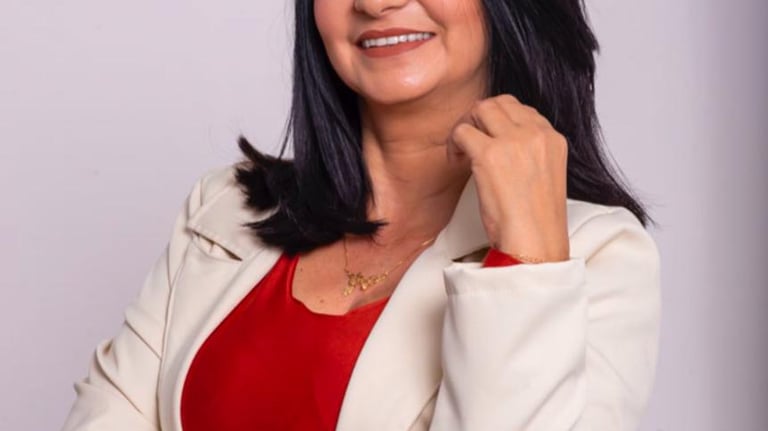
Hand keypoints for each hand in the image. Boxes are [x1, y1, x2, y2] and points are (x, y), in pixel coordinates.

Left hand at [447, 94, 569, 262]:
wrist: (534, 244)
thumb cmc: (535, 223)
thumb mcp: (544, 177)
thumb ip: (529, 154)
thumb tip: (501, 143)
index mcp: (553, 140)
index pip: (522, 109)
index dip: (499, 122)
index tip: (489, 140)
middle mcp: (536, 134)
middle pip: (500, 103)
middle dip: (480, 118)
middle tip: (470, 142)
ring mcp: (513, 141)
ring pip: (480, 109)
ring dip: (466, 126)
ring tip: (462, 152)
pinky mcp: (490, 154)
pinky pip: (462, 131)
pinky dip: (453, 143)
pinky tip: (456, 161)